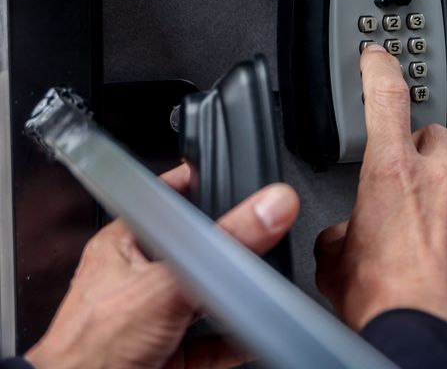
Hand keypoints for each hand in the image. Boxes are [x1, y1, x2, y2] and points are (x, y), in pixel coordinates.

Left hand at [25, 164, 299, 368]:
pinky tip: (252, 338)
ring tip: (260, 291)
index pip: (166, 202)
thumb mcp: (170, 283)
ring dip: (232, 303)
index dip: (200, 187)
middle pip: (195, 254)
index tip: (234, 179)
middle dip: (226, 256)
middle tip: (260, 243)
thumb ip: (223, 247)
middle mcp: (137, 279)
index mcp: (124, 245)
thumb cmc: (93, 346)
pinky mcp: (167, 353)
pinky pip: (211, 343)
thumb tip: (269, 208)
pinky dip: (235, 342)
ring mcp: (153, 319)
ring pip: (204, 301)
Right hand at [314, 44, 446, 362]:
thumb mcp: (334, 263)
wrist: (426, 339)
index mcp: (391, 172)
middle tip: (404, 182)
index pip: (386, 97)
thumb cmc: (383, 303)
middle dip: (419, 151)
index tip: (377, 57)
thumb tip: (344, 237)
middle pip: (435, 136)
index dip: (379, 69)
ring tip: (430, 223)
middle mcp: (439, 179)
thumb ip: (340, 232)